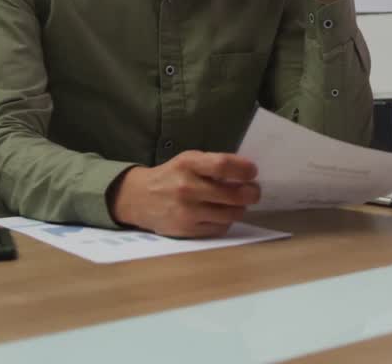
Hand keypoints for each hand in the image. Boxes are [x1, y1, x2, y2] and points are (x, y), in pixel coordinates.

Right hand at [107, 151, 260, 237]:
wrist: (138, 199)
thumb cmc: (171, 176)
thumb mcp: (188, 160)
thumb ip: (214, 164)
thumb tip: (246, 173)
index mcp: (188, 164)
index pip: (222, 165)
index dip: (243, 169)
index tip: (252, 172)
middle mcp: (187, 188)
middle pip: (232, 194)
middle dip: (250, 193)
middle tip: (254, 191)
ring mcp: (187, 211)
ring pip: (230, 214)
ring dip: (240, 208)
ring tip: (238, 203)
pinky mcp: (186, 230)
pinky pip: (219, 228)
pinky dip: (226, 221)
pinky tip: (221, 214)